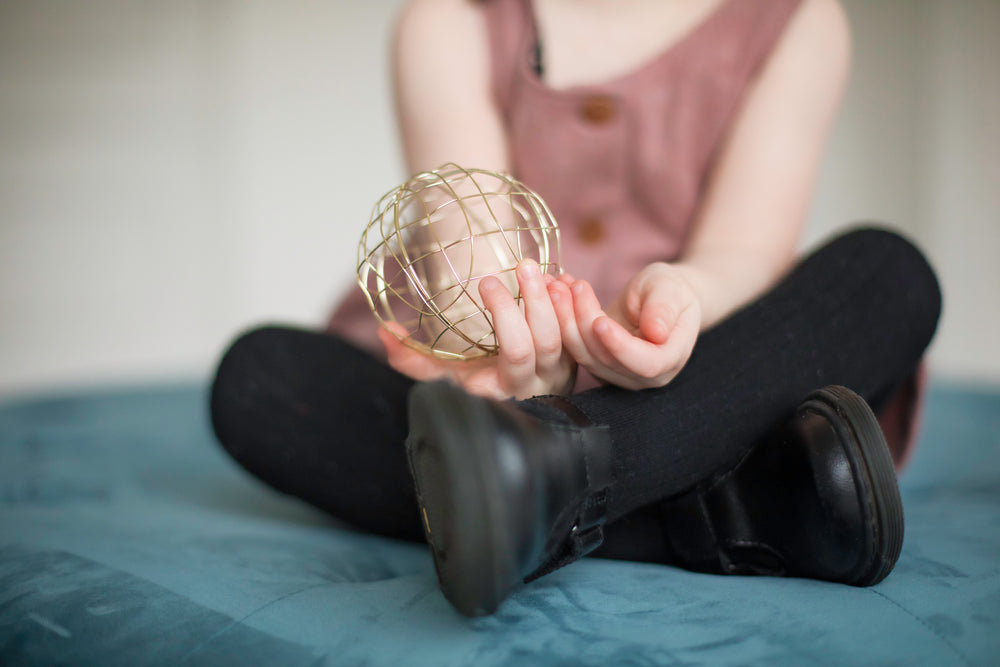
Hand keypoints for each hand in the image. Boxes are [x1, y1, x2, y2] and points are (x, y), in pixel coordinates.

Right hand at [379, 259, 575, 399]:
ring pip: (567, 333)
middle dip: (534, 299)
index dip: (506, 315)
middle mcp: (539, 382)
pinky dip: (573, 301)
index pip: (516, 351)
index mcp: (507, 388)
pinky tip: (561, 278)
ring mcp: (562, 370)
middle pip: (546, 339)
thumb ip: (412, 360)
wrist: (517, 406)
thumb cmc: (477, 388)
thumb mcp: (442, 378)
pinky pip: (581, 329)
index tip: (486, 282)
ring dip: (555, 298)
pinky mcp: (576, 357)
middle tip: (520, 265)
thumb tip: (385, 332)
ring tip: (537, 268)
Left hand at [549, 263, 700, 389]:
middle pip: (607, 358)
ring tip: (560, 286)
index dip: (620, 346)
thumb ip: (663, 309)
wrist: (658, 296)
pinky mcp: (595, 364)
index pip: (645, 364)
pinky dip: (563, 320)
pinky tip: (558, 292)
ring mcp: (616, 373)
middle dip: (585, 322)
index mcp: (669, 360)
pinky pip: (574, 347)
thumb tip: (658, 332)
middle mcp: (642, 375)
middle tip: (573, 287)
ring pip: (584, 354)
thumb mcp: (670, 289)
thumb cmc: (670, 290)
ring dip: (567, 319)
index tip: (600, 321)